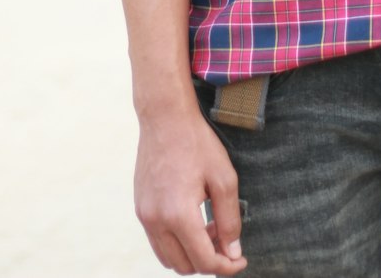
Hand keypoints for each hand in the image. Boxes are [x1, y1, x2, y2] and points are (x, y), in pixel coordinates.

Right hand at [134, 105, 247, 274]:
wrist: (165, 118)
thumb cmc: (197, 143)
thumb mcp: (223, 178)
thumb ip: (229, 220)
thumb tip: (233, 253)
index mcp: (179, 214)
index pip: (204, 260)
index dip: (226, 267)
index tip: (241, 260)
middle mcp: (156, 221)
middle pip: (185, 265)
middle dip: (209, 259)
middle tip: (225, 236)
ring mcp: (144, 216)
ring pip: (168, 259)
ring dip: (191, 253)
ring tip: (209, 226)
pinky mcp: (140, 209)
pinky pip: (158, 242)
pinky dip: (176, 243)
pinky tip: (193, 219)